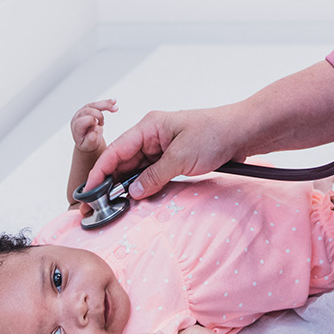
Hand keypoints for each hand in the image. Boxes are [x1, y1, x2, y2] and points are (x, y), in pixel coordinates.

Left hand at [70, 99, 117, 152]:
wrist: (88, 140)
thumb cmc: (87, 143)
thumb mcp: (88, 146)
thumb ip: (90, 140)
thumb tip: (94, 130)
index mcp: (76, 127)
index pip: (84, 120)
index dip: (92, 122)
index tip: (98, 127)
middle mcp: (78, 117)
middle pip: (88, 110)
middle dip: (99, 115)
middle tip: (103, 123)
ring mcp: (83, 112)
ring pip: (94, 104)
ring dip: (105, 105)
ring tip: (115, 108)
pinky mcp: (88, 108)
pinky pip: (97, 103)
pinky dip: (106, 102)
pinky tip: (114, 102)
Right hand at [86, 105, 247, 199]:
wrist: (245, 132)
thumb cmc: (216, 133)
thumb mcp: (182, 157)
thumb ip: (155, 175)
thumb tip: (133, 192)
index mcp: (149, 127)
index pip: (116, 150)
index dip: (99, 171)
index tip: (88, 191)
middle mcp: (151, 136)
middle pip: (123, 161)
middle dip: (110, 182)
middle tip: (98, 206)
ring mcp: (162, 147)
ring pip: (136, 169)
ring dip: (128, 186)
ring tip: (115, 206)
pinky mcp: (173, 158)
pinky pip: (151, 173)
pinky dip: (144, 186)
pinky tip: (138, 199)